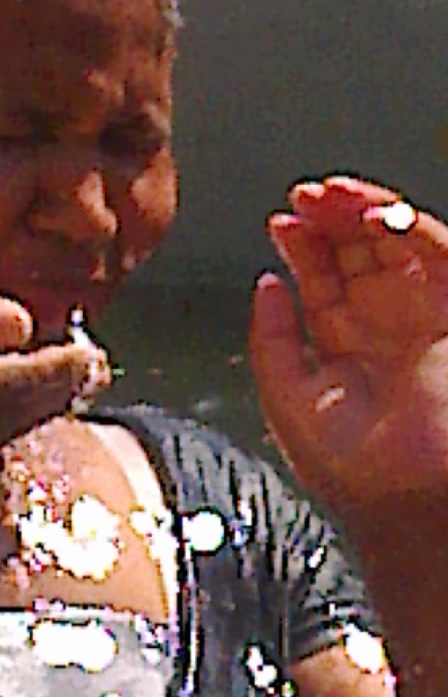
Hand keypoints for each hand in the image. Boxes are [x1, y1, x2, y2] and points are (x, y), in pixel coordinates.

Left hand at [250, 176, 447, 522]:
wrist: (411, 501)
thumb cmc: (355, 470)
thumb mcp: (290, 398)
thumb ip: (272, 340)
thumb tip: (265, 285)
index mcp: (350, 347)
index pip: (326, 280)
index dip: (303, 247)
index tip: (280, 224)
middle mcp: (388, 326)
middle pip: (358, 252)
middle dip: (329, 219)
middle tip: (303, 198)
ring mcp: (424, 316)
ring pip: (397, 243)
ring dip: (363, 210)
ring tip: (328, 196)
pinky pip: (437, 254)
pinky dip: (407, 226)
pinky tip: (371, 215)